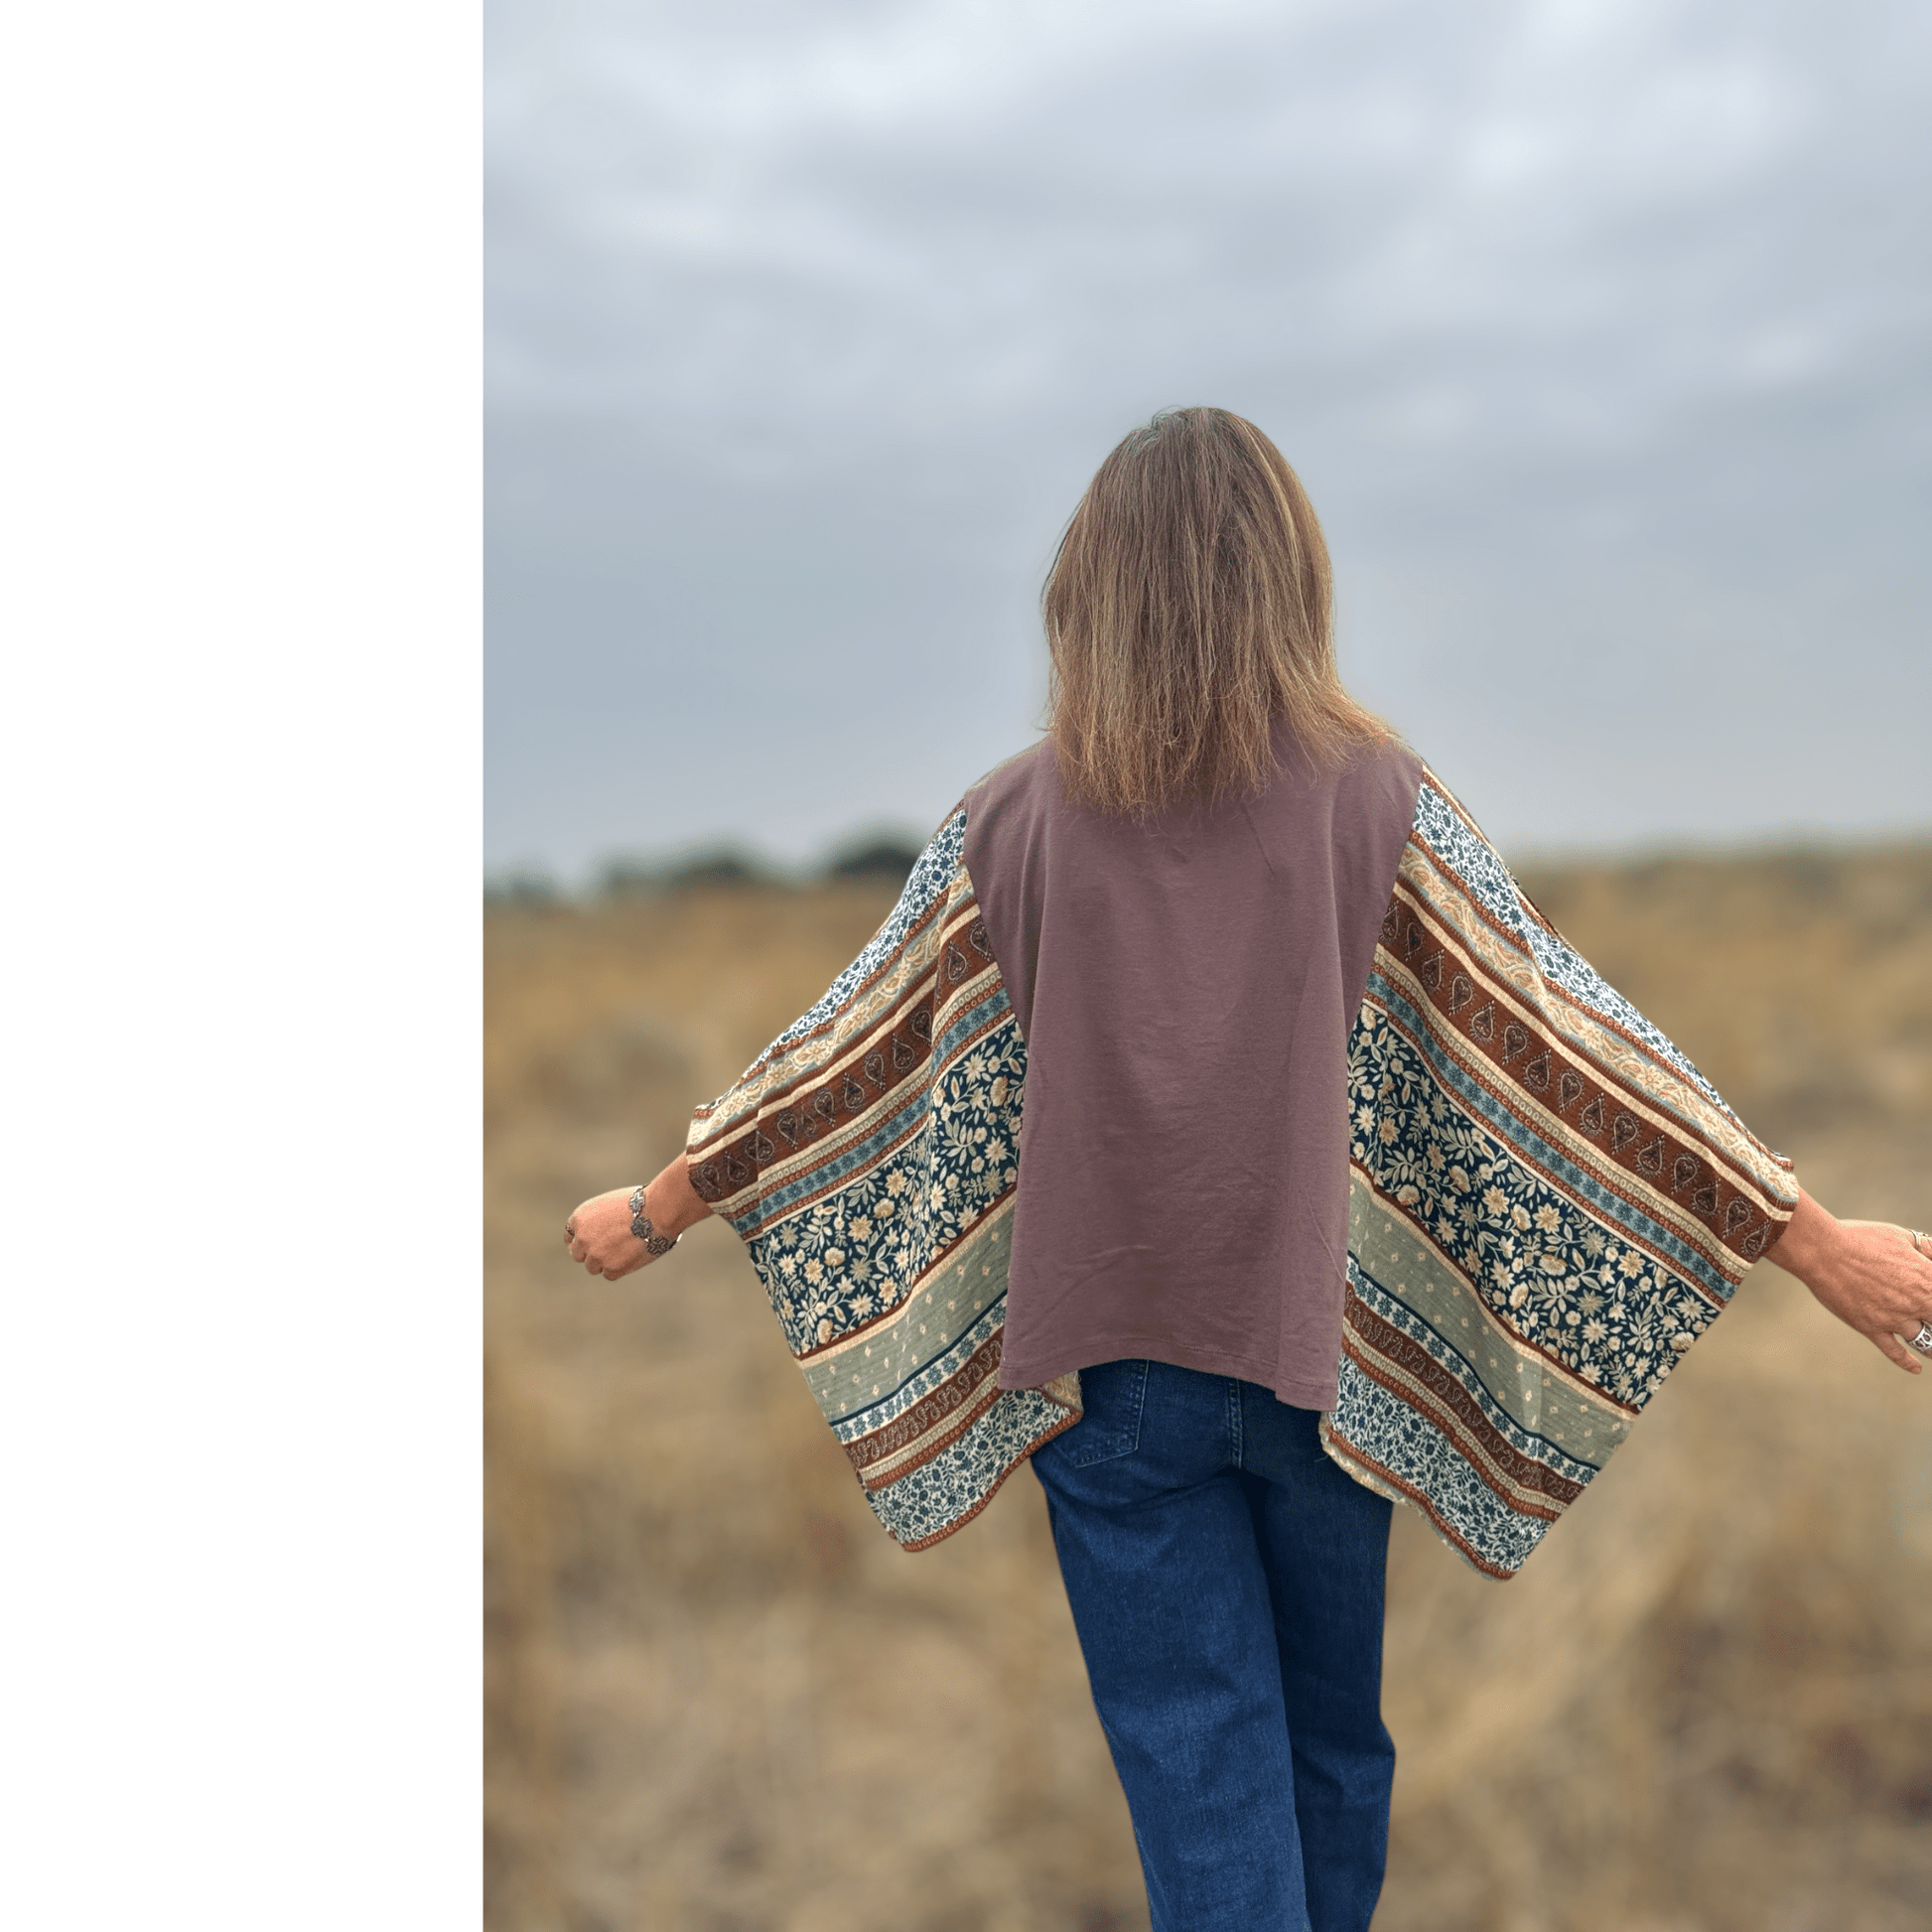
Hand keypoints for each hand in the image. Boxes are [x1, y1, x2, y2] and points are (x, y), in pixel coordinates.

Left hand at [563, 1187, 654, 1279]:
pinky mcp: (610, 1268)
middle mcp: (583, 1238)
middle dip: (590, 1253)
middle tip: (606, 1252)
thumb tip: (601, 1234)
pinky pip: (609, 1274)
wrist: (657, 1212)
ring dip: (605, 1261)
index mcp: (580, 1218)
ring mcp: (595, 1255)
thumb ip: (599, 1221)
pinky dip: (619, 1268)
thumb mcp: (610, 1204)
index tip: (590, 1243)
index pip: (570, 1236)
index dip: (581, 1240)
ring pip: (593, 1266)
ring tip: (624, 1251)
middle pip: (578, 1254)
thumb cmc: (640, 1203)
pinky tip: (631, 1256)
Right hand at [1768, 1192, 1931, 1373]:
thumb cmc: (1860, 1238)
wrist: (1822, 1250)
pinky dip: (1908, 1362)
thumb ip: (1925, 1248)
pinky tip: (1916, 1367)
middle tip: (1931, 1321)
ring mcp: (1894, 1318)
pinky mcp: (1871, 1327)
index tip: (1931, 1297)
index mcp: (1927, 1277)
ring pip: (1927, 1342)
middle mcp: (1916, 1302)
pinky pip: (1895, 1352)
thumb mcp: (1899, 1236)